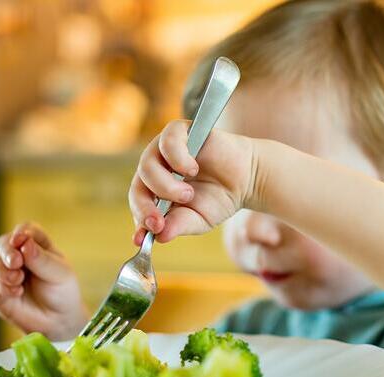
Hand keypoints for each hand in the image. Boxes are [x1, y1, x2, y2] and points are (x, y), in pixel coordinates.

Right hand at [0, 222, 85, 340]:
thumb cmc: (61, 291)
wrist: (57, 320)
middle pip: (3, 243)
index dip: (22, 233)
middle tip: (16, 262)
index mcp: (36, 243)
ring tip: (17, 279)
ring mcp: (3, 270)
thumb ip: (41, 259)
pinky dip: (0, 286)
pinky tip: (16, 292)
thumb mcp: (60, 273)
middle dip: (7, 251)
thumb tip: (24, 242)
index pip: (25, 230)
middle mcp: (16, 253)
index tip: (22, 240)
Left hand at [129, 119, 255, 243]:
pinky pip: (167, 142)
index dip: (139, 220)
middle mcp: (155, 169)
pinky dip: (177, 158)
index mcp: (155, 191)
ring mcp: (164, 150)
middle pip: (137, 185)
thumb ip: (179, 225)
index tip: (141, 238)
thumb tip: (161, 237)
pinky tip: (192, 169)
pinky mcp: (179, 132)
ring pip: (147, 165)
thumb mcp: (199, 220)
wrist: (246, 178)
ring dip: (164, 186)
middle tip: (159, 222)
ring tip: (187, 194)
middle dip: (145, 207)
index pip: (139, 204)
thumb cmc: (219, 198)